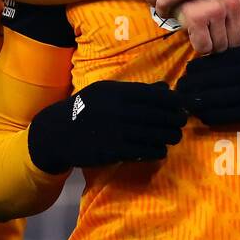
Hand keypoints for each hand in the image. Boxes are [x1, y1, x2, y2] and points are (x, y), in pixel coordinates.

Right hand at [27, 80, 188, 174]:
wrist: (58, 133)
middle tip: (182, 122)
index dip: (172, 101)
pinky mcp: (114, 150)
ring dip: (169, 136)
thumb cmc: (85, 109)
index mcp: (116, 91)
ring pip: (155, 134)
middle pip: (158, 115)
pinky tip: (160, 150)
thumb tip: (165, 88)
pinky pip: (144, 151)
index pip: (154, 95)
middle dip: (175, 119)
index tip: (182, 105)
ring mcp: (116, 130)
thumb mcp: (105, 93)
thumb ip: (135, 90)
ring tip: (173, 136)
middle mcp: (117, 109)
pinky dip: (157, 151)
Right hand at [173, 0, 239, 53]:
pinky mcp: (198, 17)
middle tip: (211, 31)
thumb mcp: (229, 3)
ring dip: (210, 44)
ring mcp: (216, 9)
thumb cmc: (203, 0)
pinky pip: (204, 47)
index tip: (229, 36)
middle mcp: (233, 2)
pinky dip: (198, 44)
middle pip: (236, 43)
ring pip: (220, 47)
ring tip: (203, 29)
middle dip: (223, 43)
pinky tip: (194, 31)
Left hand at [174, 26, 239, 127]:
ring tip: (185, 105)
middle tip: (178, 91)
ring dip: (199, 103)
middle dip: (193, 86)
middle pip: (213, 80)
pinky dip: (216, 116)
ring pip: (219, 99)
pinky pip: (234, 115)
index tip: (187, 72)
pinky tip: (204, 117)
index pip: (218, 60)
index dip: (200, 69)